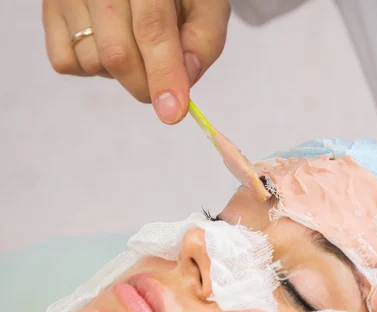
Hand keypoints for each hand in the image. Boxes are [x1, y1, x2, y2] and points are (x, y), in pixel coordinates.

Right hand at [42, 0, 229, 123]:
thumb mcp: (205, 5)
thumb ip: (205, 39)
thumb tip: (185, 79)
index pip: (152, 29)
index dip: (164, 74)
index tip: (172, 112)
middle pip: (118, 54)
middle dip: (146, 85)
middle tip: (165, 86)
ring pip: (92, 62)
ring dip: (120, 73)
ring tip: (134, 44)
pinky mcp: (49, 11)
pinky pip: (66, 62)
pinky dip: (91, 68)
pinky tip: (107, 44)